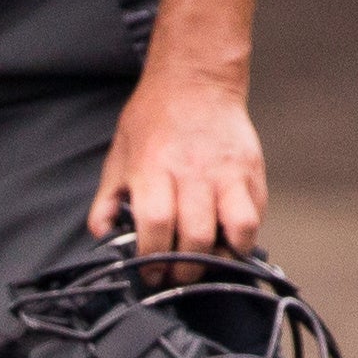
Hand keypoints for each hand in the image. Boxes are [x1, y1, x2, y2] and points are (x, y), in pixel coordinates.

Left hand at [88, 67, 265, 260]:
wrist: (196, 80)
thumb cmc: (155, 117)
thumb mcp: (119, 154)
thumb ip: (108, 199)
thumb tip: (102, 235)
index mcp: (154, 168)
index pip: (155, 224)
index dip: (152, 258)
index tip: (150, 274)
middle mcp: (194, 171)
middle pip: (195, 236)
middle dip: (185, 269)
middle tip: (176, 277)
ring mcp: (227, 172)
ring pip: (235, 229)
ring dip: (221, 258)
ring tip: (207, 264)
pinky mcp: (251, 173)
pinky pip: (255, 217)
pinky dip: (244, 239)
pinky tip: (228, 242)